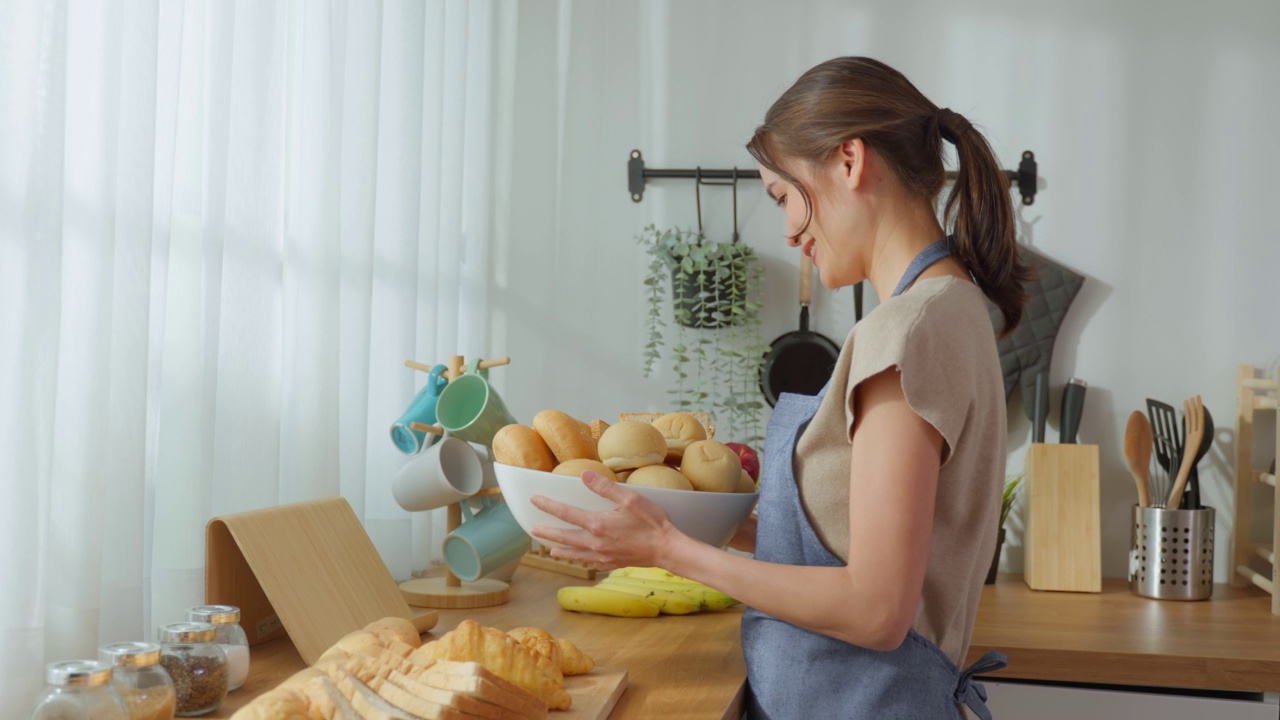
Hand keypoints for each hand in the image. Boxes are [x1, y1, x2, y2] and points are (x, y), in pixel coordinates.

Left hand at [530, 471, 680, 569]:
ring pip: (576, 554)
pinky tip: (582, 559)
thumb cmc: (652, 522)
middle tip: (534, 529)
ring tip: (551, 550)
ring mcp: (603, 556)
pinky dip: (583, 560)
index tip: (535, 500)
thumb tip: (585, 475)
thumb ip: (606, 487)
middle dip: (548, 532)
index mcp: (598, 524)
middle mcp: (595, 543)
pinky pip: (592, 563)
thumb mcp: (631, 499)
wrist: (667, 549)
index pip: (566, 513)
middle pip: (565, 537)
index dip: (548, 505)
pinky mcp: (612, 564)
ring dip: (562, 551)